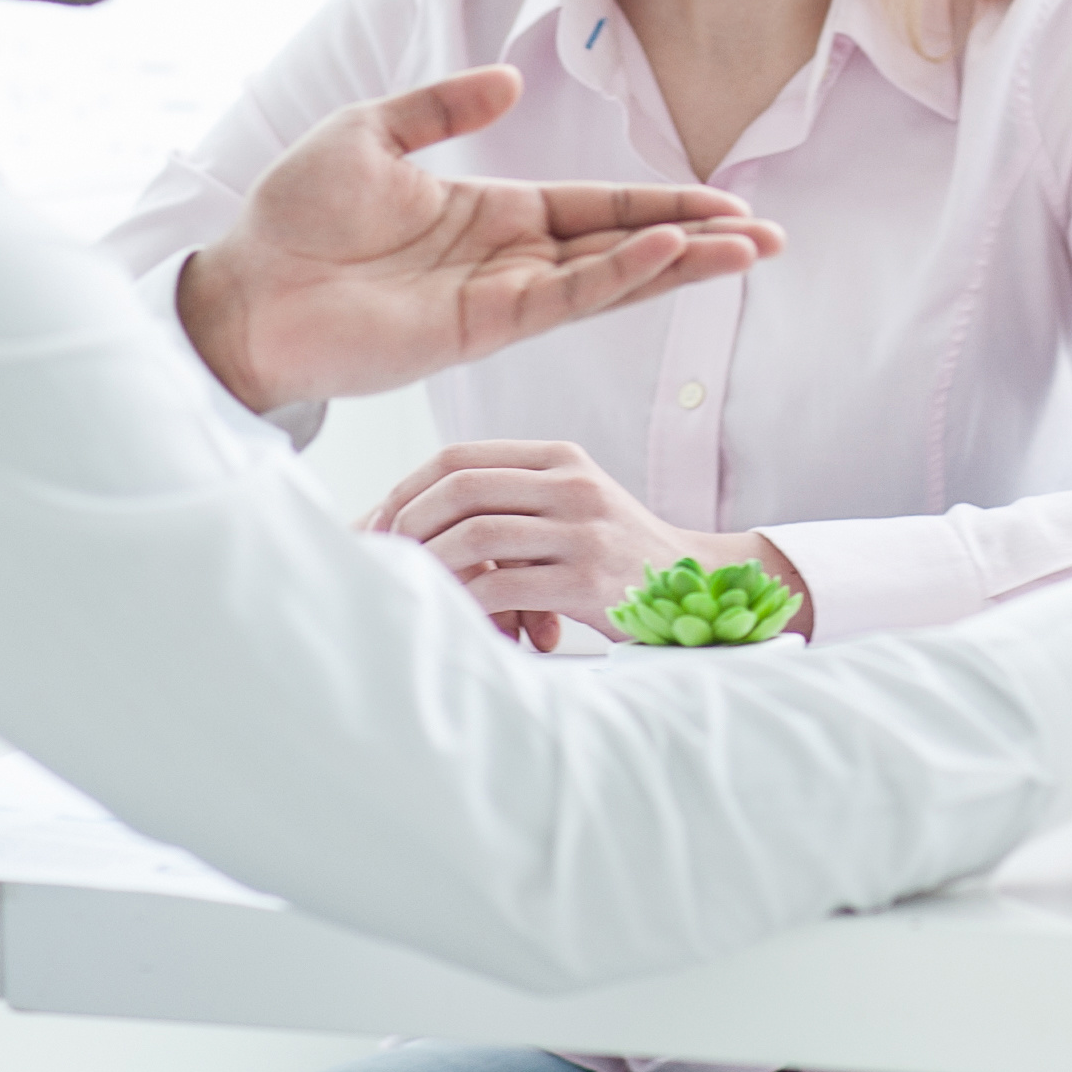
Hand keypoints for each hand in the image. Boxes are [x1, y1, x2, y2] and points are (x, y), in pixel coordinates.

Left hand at [175, 68, 782, 409]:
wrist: (240, 286)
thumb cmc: (291, 215)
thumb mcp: (371, 132)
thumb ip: (443, 106)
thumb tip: (512, 79)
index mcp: (489, 209)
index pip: (596, 205)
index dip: (661, 200)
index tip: (727, 201)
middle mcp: (508, 257)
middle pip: (624, 243)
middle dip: (698, 239)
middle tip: (771, 237)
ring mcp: (499, 295)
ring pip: (611, 277)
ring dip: (679, 261)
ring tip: (747, 249)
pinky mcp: (478, 327)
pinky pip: (565, 295)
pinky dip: (619, 275)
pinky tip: (666, 252)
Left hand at [371, 439, 808, 644]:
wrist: (693, 586)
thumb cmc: (611, 551)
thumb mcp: (569, 501)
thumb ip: (509, 496)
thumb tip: (409, 515)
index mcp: (558, 457)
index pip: (460, 456)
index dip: (407, 487)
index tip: (378, 524)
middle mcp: (571, 484)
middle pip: (459, 486)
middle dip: (406, 522)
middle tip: (382, 558)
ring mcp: (581, 530)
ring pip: (474, 534)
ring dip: (430, 563)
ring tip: (412, 588)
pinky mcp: (586, 580)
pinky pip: (501, 585)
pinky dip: (464, 602)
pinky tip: (454, 616)